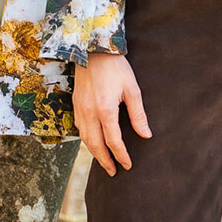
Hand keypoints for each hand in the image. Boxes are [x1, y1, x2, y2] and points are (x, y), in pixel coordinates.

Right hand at [72, 53, 151, 175]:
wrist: (92, 49)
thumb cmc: (116, 67)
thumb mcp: (132, 90)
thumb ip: (138, 115)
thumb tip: (146, 135)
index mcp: (106, 109)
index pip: (113, 141)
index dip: (121, 156)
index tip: (128, 165)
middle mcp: (89, 112)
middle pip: (95, 145)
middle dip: (105, 161)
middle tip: (114, 172)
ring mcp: (80, 109)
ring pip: (84, 138)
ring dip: (94, 152)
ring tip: (104, 161)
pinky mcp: (75, 104)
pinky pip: (79, 128)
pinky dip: (86, 140)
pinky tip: (93, 143)